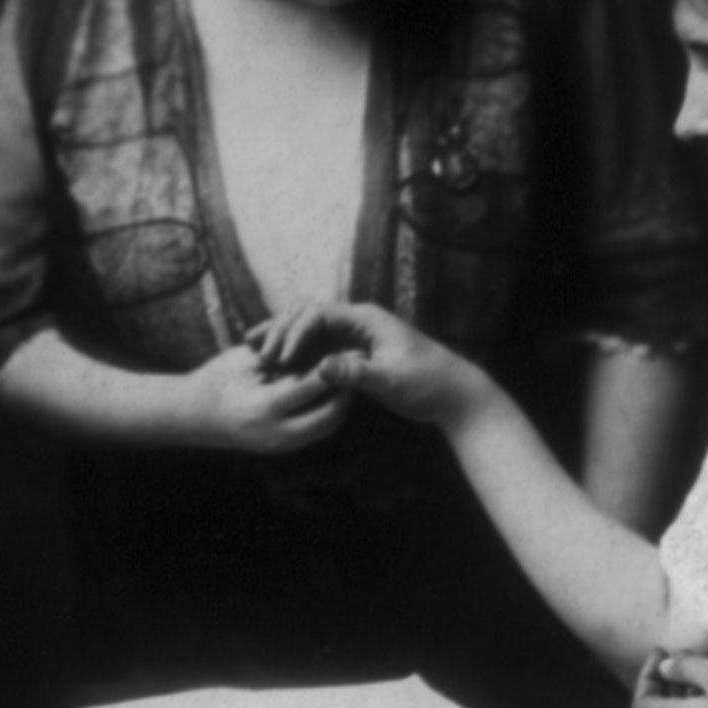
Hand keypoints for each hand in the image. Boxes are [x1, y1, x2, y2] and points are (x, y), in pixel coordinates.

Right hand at [180, 344, 349, 452]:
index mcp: (263, 407)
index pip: (309, 386)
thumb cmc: (218, 379)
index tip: (353, 350)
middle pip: (329, 415)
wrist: (195, 415)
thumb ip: (281, 359)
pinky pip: (318, 430)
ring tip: (357, 376)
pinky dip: (331, 411)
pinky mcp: (285, 447)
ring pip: (328, 426)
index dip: (333, 367)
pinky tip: (339, 391)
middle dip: (349, 391)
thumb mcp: (248, 362)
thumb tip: (316, 347)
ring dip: (345, 403)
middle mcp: (276, 433)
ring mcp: (281, 445)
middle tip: (364, 367)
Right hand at [246, 303, 489, 429]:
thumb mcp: (391, 379)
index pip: (317, 314)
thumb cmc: (427, 381)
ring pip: (309, 332)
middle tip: (257, 354)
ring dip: (284, 342)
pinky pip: (318, 348)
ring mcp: (355, 336)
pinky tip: (277, 369)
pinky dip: (297, 355)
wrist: (453, 393)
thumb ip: (356, 373)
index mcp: (365, 318)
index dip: (293, 333)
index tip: (279, 357)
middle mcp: (357, 321)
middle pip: (308, 318)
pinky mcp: (355, 353)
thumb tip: (322, 368)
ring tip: (254, 355)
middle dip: (280, 333)